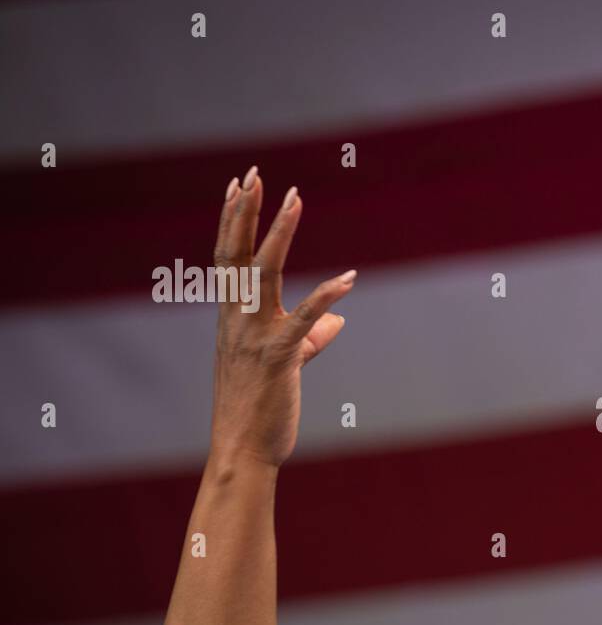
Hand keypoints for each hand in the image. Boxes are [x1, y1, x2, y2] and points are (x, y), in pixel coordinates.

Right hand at [208, 166, 355, 469]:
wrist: (243, 450)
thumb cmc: (259, 409)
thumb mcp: (285, 366)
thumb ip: (309, 339)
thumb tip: (337, 323)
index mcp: (232, 318)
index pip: (228, 258)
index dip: (232, 220)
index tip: (237, 185)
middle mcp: (237, 320)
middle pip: (238, 254)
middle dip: (246, 212)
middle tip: (255, 173)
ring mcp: (255, 337)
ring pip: (264, 274)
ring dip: (279, 234)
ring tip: (294, 199)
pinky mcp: (280, 359)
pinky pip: (304, 321)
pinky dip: (328, 297)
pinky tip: (349, 279)